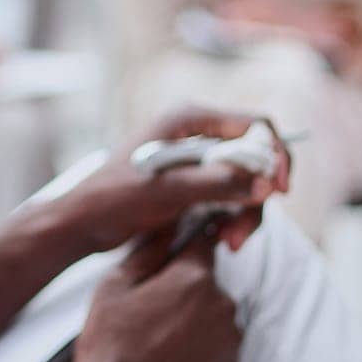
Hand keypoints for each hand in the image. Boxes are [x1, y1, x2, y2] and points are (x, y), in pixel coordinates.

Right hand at [48, 231, 242, 361]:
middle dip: (182, 283)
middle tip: (149, 305)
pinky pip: (219, 338)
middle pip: (206, 278)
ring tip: (156, 332)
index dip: (186, 240)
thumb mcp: (115, 285)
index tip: (175, 248)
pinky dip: (200, 339)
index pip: (202, 240)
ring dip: (193, 312)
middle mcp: (221, 305)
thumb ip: (149, 249)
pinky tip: (169, 350)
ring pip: (213, 309)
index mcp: (194, 278)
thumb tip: (167, 226)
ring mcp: (230, 339)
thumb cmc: (108, 346)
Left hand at [51, 110, 289, 257]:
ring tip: (230, 242)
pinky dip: (234, 218)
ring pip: (247, 183)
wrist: (82, 224)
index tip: (280, 190)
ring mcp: (197, 161)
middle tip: (243, 233)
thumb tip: (266, 183)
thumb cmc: (112, 198)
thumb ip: (216, 184)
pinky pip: (232, 198)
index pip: (254, 124)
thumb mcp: (166, 191)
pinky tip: (222, 238)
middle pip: (255, 157)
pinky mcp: (195, 186)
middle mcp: (196, 135)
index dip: (275, 153)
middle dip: (258, 196)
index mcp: (189, 119)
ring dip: (247, 213)